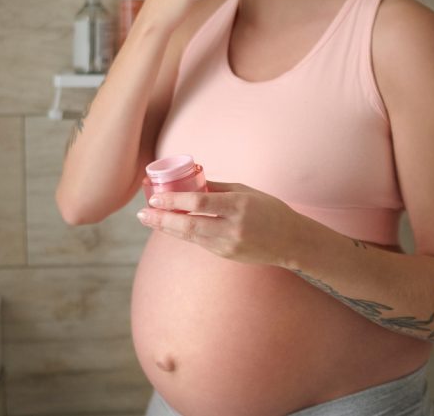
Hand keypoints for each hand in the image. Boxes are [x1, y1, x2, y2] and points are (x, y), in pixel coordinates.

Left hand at [136, 180, 307, 266]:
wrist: (291, 241)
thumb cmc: (269, 210)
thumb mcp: (246, 191)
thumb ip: (217, 187)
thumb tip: (190, 177)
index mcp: (238, 206)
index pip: (200, 203)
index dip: (175, 200)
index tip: (155, 197)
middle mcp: (233, 227)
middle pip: (190, 224)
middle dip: (162, 219)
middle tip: (142, 213)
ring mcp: (229, 245)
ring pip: (191, 236)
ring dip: (167, 228)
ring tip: (148, 220)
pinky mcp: (226, 255)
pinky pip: (199, 242)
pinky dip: (182, 233)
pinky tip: (168, 226)